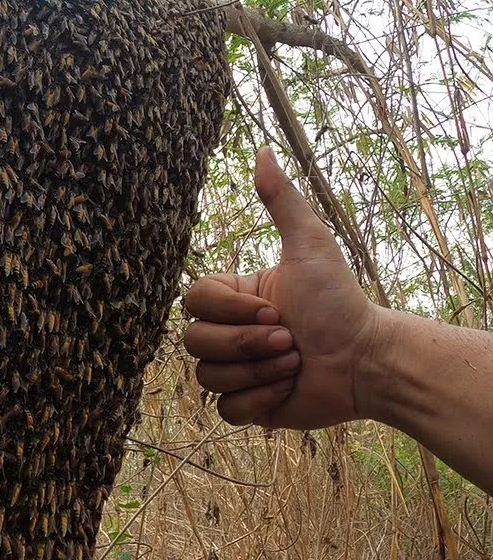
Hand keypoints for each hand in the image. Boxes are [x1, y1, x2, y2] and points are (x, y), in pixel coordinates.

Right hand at [184, 147, 382, 428]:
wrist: (367, 361)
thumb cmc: (341, 303)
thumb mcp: (311, 246)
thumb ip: (282, 201)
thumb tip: (262, 151)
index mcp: (233, 297)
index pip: (192, 301)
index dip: (230, 311)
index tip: (275, 309)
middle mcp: (228, 332)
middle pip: (194, 341)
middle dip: (247, 344)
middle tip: (289, 339)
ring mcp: (235, 370)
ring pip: (207, 376)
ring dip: (259, 371)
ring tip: (295, 363)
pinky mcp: (247, 405)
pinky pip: (225, 408)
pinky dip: (259, 399)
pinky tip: (288, 388)